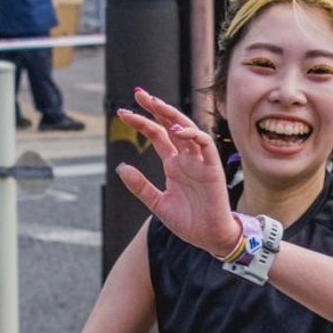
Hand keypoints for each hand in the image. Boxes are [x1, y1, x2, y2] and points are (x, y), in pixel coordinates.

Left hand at [115, 87, 240, 257]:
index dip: (141, 122)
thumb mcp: (157, 204)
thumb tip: (120, 167)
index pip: (157, 134)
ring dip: (172, 115)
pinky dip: (192, 135)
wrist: (209, 238)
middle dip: (156, 107)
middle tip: (138, 93)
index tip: (123, 113)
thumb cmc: (188, 221)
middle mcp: (186, 158)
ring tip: (154, 104)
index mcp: (173, 164)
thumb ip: (140, 186)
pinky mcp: (212, 168)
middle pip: (171, 124)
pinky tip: (176, 131)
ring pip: (187, 129)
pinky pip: (205, 144)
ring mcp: (199, 161)